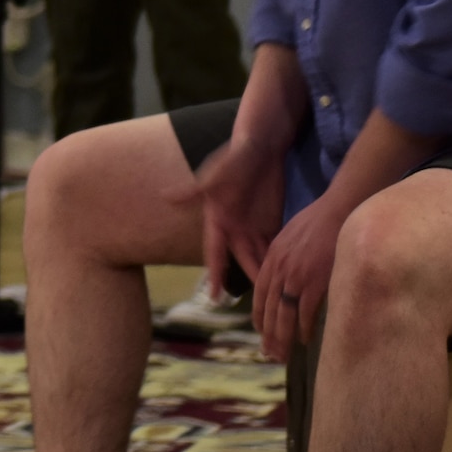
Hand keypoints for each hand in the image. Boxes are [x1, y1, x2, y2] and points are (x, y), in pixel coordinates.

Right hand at [188, 134, 284, 301]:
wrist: (260, 146)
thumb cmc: (234, 158)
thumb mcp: (214, 174)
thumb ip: (193, 189)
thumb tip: (164, 196)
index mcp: (218, 220)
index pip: (215, 252)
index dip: (215, 274)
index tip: (214, 297)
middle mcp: (234, 227)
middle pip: (242, 260)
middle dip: (249, 280)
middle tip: (259, 306)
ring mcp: (254, 225)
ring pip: (260, 255)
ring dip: (265, 273)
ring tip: (276, 297)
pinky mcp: (271, 220)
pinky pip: (274, 244)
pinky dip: (279, 259)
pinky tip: (288, 275)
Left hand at [252, 193, 352, 363]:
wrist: (338, 210)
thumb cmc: (318, 221)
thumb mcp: (289, 236)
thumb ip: (283, 257)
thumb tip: (284, 276)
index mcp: (272, 257)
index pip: (260, 292)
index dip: (259, 314)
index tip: (260, 331)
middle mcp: (280, 268)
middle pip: (269, 307)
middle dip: (268, 332)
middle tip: (269, 352)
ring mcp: (296, 276)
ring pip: (284, 313)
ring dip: (282, 336)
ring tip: (283, 353)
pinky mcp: (315, 281)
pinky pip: (305, 311)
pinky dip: (304, 327)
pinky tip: (304, 339)